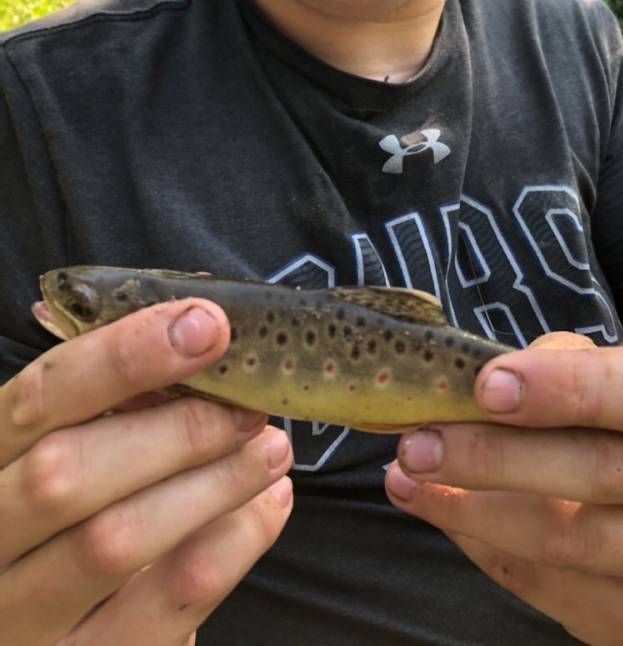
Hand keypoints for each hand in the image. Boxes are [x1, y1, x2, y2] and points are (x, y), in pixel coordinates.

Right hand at [0, 299, 293, 645]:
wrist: (50, 636)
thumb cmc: (70, 528)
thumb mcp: (72, 461)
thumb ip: (113, 418)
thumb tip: (200, 360)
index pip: (39, 400)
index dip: (123, 356)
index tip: (205, 326)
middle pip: (67, 472)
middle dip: (176, 430)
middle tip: (247, 411)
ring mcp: (19, 619)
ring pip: (115, 540)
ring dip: (214, 483)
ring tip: (270, 452)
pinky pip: (169, 602)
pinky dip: (235, 543)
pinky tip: (268, 505)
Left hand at [385, 332, 622, 645]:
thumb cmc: (615, 423)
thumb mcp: (595, 373)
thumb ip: (544, 368)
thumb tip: (463, 392)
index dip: (563, 387)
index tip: (486, 386)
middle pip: (596, 472)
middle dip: (491, 457)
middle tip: (417, 444)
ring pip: (562, 542)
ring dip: (468, 511)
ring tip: (407, 479)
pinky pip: (544, 587)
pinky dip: (481, 547)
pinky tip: (446, 514)